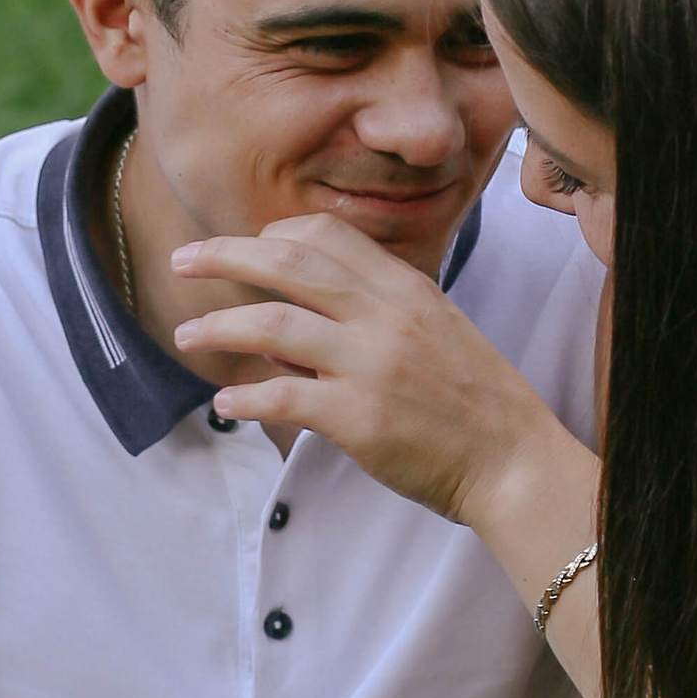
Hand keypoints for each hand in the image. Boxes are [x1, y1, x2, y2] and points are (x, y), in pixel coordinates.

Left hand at [169, 215, 560, 523]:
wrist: (513, 461)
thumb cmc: (474, 401)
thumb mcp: (434, 332)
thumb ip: (373, 316)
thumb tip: (295, 328)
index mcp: (405, 289)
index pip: (326, 236)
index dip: (275, 236)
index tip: (245, 248)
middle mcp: (385, 316)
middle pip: (288, 264)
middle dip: (225, 255)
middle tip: (184, 260)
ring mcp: (371, 365)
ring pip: (272, 326)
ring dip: (219, 328)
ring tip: (186, 335)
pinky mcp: (359, 418)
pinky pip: (282, 397)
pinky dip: (244, 397)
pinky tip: (224, 402)